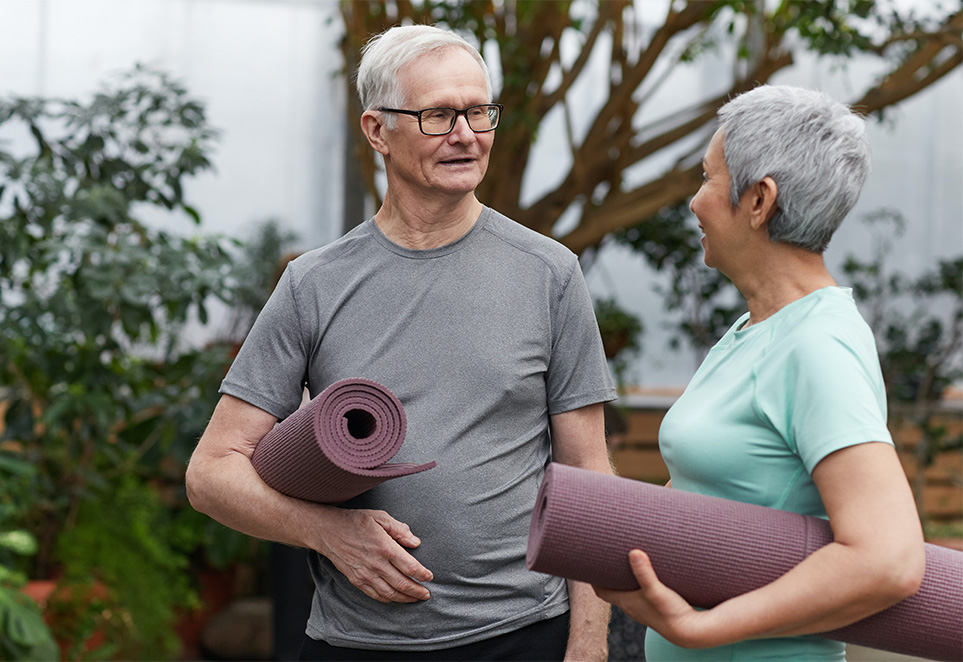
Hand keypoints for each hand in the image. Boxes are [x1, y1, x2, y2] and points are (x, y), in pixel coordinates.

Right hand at [317, 508, 432, 602]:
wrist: (328, 532)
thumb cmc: (355, 522)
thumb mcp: (380, 517)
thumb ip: (400, 530)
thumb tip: (415, 542)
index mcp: (385, 548)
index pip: (410, 567)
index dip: (422, 574)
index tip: (430, 577)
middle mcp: (376, 564)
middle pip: (402, 584)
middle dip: (417, 591)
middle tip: (427, 594)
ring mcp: (365, 574)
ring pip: (390, 593)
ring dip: (405, 598)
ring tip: (415, 599)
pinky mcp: (356, 580)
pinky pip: (375, 595)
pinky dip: (387, 599)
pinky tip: (394, 598)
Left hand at [594, 550, 706, 648]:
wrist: (690, 631)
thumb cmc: (670, 613)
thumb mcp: (656, 590)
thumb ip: (644, 572)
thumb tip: (633, 552)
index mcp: (625, 602)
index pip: (601, 591)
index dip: (593, 578)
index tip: (589, 564)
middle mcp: (631, 607)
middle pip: (612, 590)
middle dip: (608, 576)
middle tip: (606, 558)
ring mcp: (643, 609)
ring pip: (626, 593)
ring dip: (623, 580)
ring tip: (624, 564)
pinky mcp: (655, 609)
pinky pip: (640, 595)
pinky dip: (637, 585)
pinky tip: (646, 577)